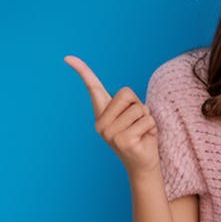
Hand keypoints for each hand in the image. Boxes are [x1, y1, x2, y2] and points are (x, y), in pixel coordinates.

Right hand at [64, 55, 159, 174]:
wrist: (144, 164)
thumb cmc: (141, 135)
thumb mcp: (133, 115)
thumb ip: (127, 104)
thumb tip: (124, 96)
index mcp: (101, 113)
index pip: (92, 88)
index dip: (82, 71)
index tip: (68, 57)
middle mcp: (100, 123)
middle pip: (127, 93)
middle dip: (139, 106)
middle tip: (138, 123)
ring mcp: (109, 133)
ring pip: (139, 108)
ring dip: (147, 118)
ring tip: (142, 132)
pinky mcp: (122, 140)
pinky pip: (147, 120)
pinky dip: (152, 128)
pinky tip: (145, 139)